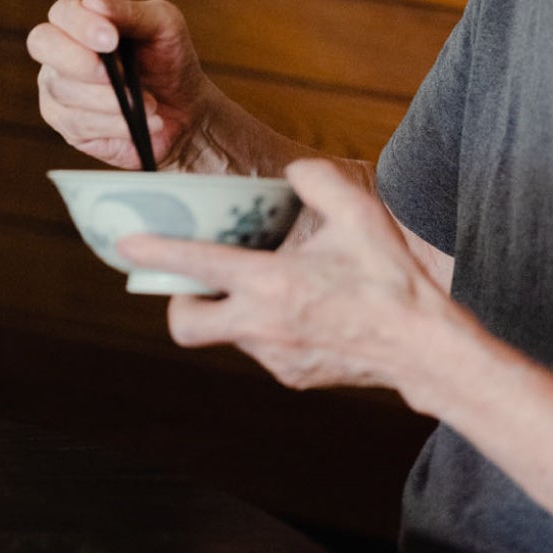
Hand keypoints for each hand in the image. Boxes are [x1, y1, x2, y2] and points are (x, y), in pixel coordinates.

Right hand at [27, 0, 208, 169]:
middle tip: (114, 75)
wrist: (186, 110)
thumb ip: (130, 12)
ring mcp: (59, 89)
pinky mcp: (69, 126)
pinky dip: (115, 124)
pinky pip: (78, 124)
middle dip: (78, 60)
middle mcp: (61, 51)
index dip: (80, 23)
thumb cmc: (170, 60)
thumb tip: (91, 1)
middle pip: (42, 44)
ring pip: (64, 90)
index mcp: (81, 20)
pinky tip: (142, 122)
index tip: (111, 38)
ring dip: (110, 100)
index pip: (62, 12)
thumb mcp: (163, 26)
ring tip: (149, 103)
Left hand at [117, 158, 454, 396]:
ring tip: (261, 282)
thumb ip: (317, 180)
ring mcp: (274, 358)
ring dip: (230, 309)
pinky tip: (295, 307)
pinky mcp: (292, 376)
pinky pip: (258, 347)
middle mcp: (262, 326)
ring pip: (226, 335)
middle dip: (178, 300)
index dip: (154, 252)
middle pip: (186, 323)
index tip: (126, 243)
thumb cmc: (392, 282)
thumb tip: (290, 175)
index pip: (195, 265)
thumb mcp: (359, 214)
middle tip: (195, 276)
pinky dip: (262, 325)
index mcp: (271, 284)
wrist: (426, 352)